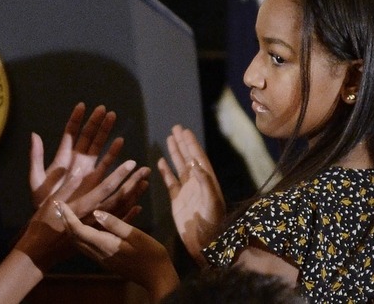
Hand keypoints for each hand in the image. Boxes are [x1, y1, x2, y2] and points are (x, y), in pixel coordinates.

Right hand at [15, 159, 149, 271]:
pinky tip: (139, 206)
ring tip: (145, 182)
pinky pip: (117, 226)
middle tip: (145, 170)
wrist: (41, 250)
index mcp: (82, 207)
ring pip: (121, 211)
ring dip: (134, 196)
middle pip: (118, 199)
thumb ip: (65, 186)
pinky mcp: (97, 235)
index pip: (105, 188)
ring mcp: (97, 228)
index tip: (131, 162)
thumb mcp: (48, 202)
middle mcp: (93, 218)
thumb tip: (78, 168)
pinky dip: (129, 215)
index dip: (119, 175)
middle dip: (132, 183)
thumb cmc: (42, 223)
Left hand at [29, 103, 123, 208]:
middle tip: (104, 108)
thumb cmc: (43, 202)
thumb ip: (36, 157)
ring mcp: (88, 170)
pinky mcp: (96, 181)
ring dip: (106, 132)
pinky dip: (112, 152)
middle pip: (88, 136)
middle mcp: (77, 161)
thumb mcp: (36, 180)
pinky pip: (106, 164)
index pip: (70, 133)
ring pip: (98, 146)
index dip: (76, 119)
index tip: (82, 105)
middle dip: (96, 121)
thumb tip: (34, 134)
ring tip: (113, 117)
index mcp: (62, 158)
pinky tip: (119, 141)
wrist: (53, 223)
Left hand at [56, 201, 178, 302]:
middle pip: (74, 238)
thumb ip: (115, 224)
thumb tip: (96, 213)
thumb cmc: (151, 254)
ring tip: (66, 215)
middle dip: (64, 221)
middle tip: (58, 206)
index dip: (68, 216)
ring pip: (79, 244)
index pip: (79, 230)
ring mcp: (102, 259)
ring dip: (71, 229)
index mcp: (105, 245)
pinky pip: (87, 247)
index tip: (60, 203)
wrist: (157, 278)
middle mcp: (99, 254)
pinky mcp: (106, 261)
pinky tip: (83, 227)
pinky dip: (80, 235)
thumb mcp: (136, 235)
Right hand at [158, 125, 225, 265]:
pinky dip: (166, 171)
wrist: (205, 244)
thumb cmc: (212, 224)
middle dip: (183, 143)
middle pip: (189, 158)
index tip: (184, 131)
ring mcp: (187, 191)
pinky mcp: (177, 201)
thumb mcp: (212, 203)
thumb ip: (205, 183)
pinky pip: (170, 182)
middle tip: (176, 128)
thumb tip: (196, 164)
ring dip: (175, 153)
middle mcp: (197, 183)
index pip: (198, 158)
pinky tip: (160, 161)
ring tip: (169, 139)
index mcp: (207, 181)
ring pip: (179, 167)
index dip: (191, 144)